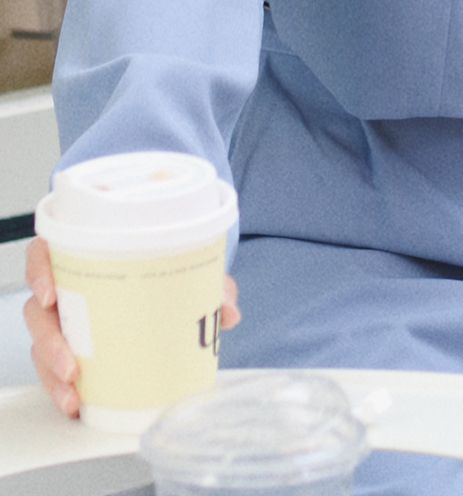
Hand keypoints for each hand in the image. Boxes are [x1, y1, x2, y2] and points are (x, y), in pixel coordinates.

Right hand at [24, 235, 240, 416]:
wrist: (160, 277)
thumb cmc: (158, 265)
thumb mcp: (184, 267)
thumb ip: (209, 284)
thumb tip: (230, 311)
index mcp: (82, 253)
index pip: (44, 254)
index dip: (39, 271)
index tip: (50, 293)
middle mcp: (66, 286)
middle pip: (39, 311)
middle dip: (49, 341)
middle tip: (70, 364)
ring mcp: (63, 319)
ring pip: (41, 344)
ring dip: (52, 371)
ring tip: (73, 390)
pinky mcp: (67, 347)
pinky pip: (52, 368)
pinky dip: (60, 387)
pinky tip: (75, 402)